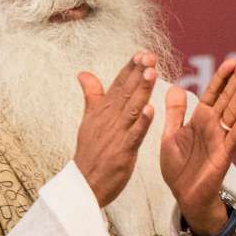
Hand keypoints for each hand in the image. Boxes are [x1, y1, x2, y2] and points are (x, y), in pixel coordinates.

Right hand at [73, 53, 156, 205]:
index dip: (130, 68)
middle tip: (149, 55)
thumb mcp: (89, 119)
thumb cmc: (90, 151)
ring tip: (152, 72)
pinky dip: (142, 122)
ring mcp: (117, 133)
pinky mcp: (123, 150)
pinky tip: (151, 109)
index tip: (142, 52)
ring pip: (132, 108)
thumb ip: (92, 96)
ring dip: (142, 90)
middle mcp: (110, 118)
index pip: (118, 84)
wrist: (84, 183)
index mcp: (104, 110)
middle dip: (138, 72)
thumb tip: (83, 73)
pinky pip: (135, 135)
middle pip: (126, 91)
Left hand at [161, 57, 235, 230]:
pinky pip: (233, 138)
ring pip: (233, 114)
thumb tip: (175, 87)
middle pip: (227, 99)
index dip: (221, 78)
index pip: (212, 94)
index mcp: (199, 120)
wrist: (183, 196)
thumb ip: (174, 113)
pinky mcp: (223, 156)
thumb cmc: (178, 167)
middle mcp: (213, 127)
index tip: (231, 62)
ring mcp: (221, 140)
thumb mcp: (170, 135)